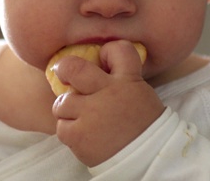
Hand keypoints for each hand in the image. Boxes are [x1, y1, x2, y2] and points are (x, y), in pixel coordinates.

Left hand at [51, 40, 164, 166]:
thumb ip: (120, 78)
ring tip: (81, 118)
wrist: (148, 160)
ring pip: (62, 102)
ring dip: (68, 110)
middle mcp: (108, 93)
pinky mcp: (79, 136)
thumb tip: (96, 66)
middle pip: (73, 68)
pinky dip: (69, 132)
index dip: (108, 51)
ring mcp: (91, 114)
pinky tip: (83, 135)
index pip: (119, 49)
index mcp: (128, 81)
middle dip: (64, 69)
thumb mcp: (138, 93)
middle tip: (64, 74)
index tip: (103, 58)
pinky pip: (61, 127)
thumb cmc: (142, 125)